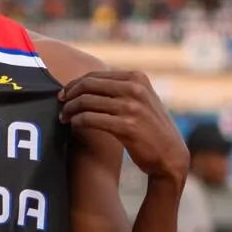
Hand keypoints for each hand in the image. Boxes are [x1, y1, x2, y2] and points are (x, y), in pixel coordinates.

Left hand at [59, 70, 188, 183]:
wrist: (170, 155)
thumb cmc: (150, 128)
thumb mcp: (142, 99)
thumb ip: (121, 88)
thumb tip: (85, 83)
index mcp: (137, 78)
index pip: (94, 76)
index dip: (74, 85)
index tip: (64, 95)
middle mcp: (135, 89)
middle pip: (88, 85)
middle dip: (69, 95)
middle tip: (61, 106)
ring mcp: (132, 107)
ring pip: (86, 101)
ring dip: (69, 110)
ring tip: (64, 118)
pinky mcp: (127, 126)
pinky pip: (90, 119)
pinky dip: (77, 121)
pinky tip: (73, 125)